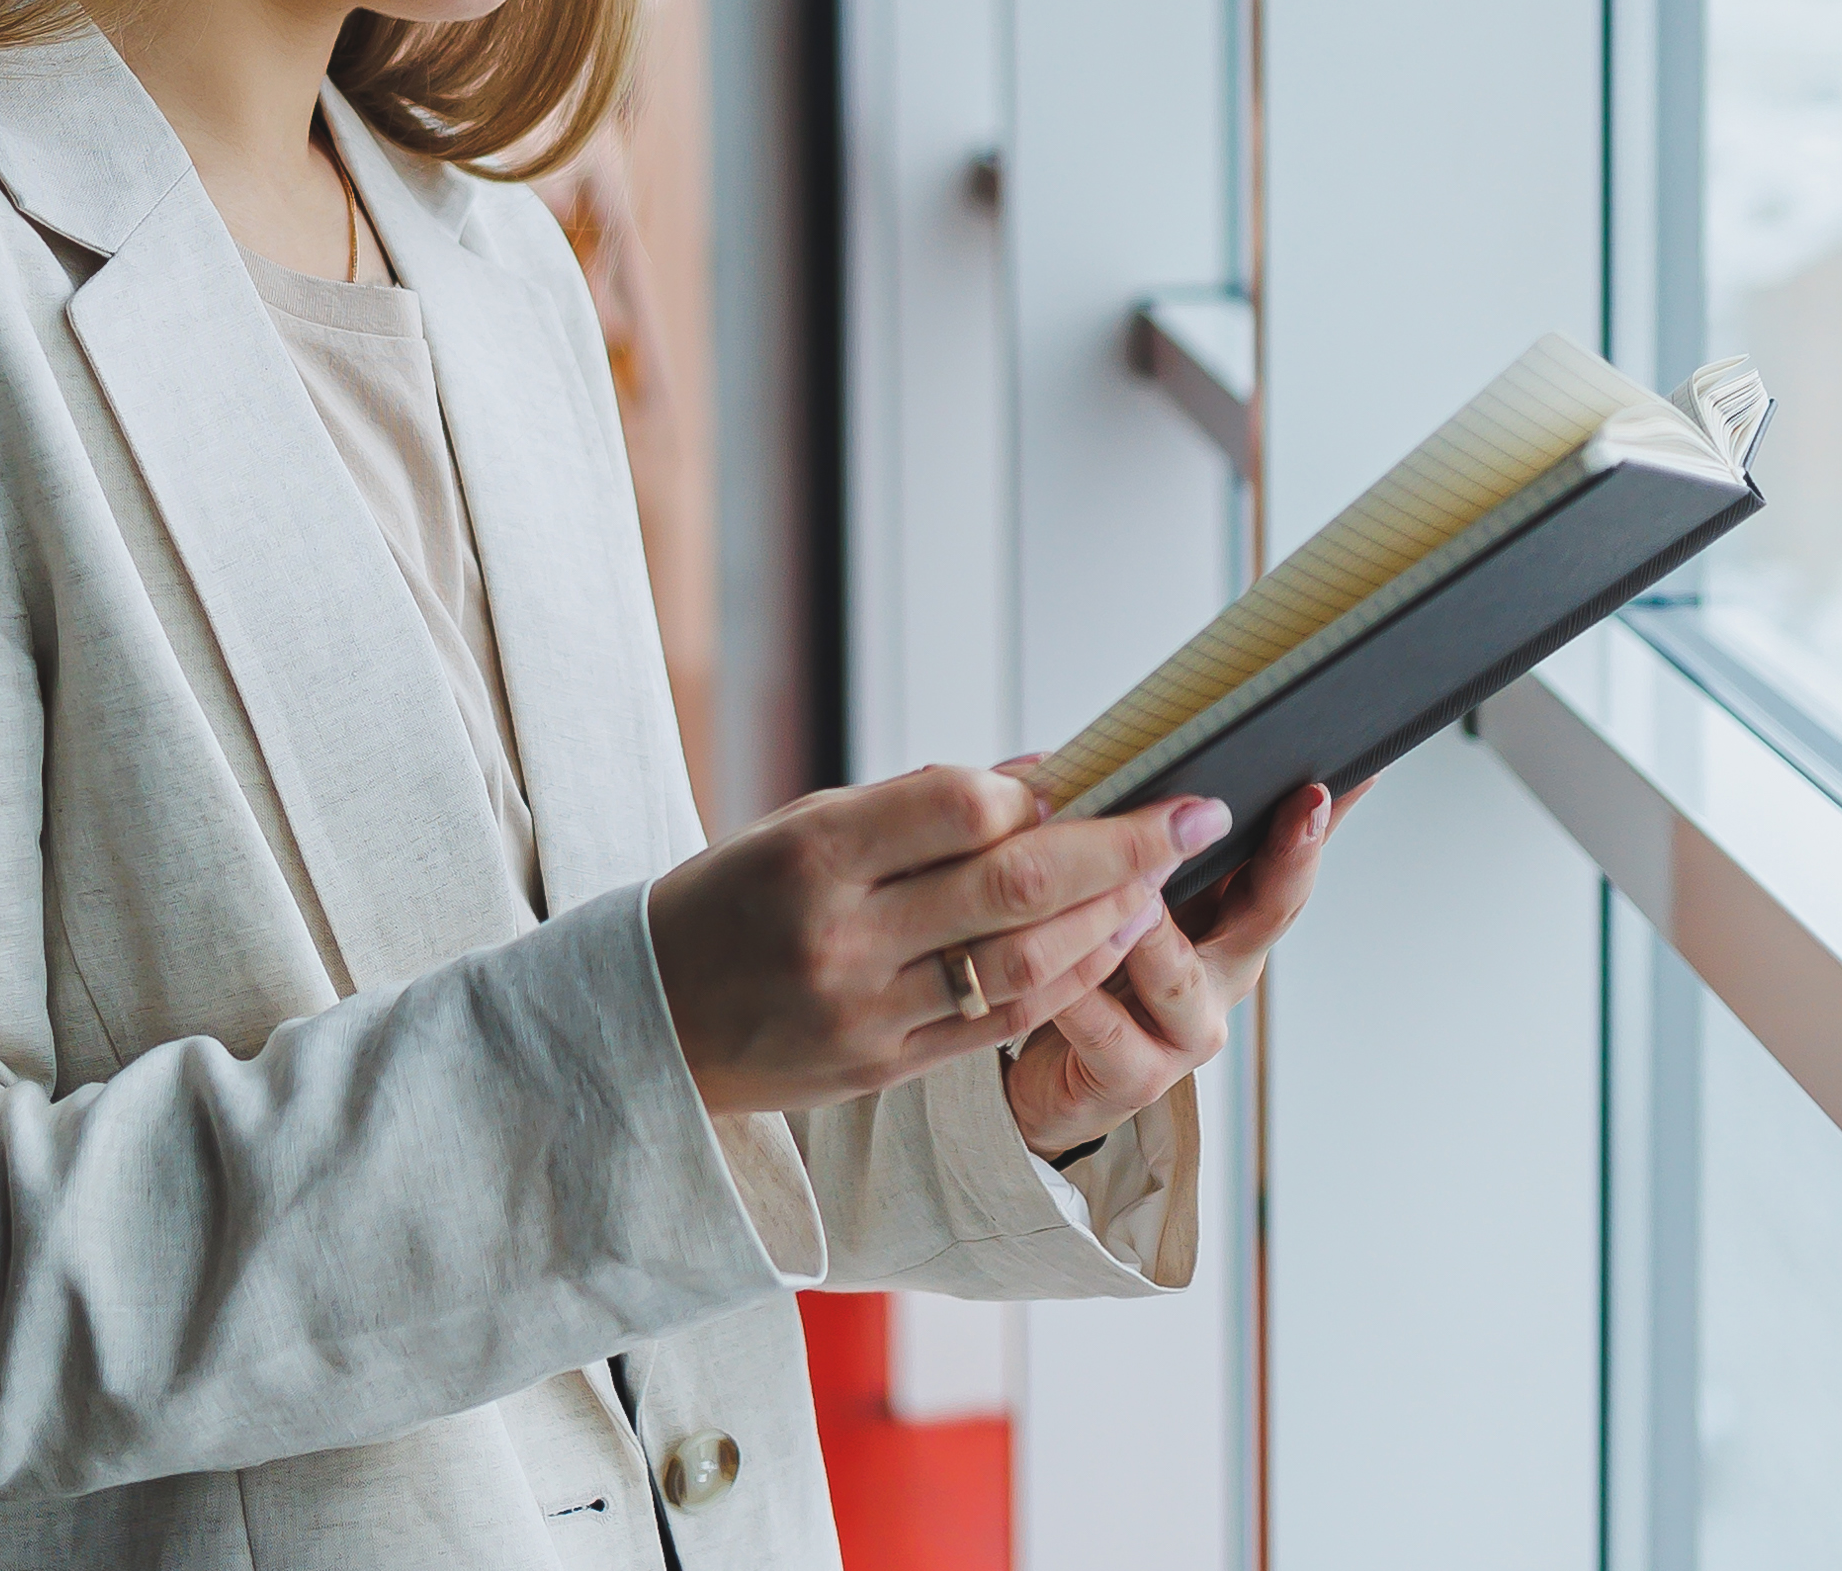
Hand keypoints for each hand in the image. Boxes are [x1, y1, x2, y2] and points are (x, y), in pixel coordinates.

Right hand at [647, 766, 1230, 1118]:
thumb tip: (1040, 776)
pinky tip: (1108, 942)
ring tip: (1161, 879)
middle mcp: (843, 934)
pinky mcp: (884, 1068)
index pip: (960, 808)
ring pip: (1023, 962)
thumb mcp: (800, 825)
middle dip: (1121, 846)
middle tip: (1192, 813)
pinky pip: (1000, 1024)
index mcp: (814, 853)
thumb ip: (917, 806)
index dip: (1041, 791)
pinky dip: (1067, 978)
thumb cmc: (732, 900)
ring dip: (1110, 917)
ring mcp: (866, 1011)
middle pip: (1013, 885)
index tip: (1102, 774)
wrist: (649, 1021)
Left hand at [1002, 780, 1360, 1160]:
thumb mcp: (1129, 885)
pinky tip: (1060, 976)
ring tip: (1144, 888)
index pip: (1284, 858)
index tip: (1338, 773)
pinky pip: (1107, 1029)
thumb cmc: (1095, 964)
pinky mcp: (1135, 1073)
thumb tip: (1157, 737)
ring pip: (1180, 974)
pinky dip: (1082, 999)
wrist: (1054, 1071)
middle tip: (1302, 805)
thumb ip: (1144, 827)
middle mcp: (1222, 972)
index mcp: (1227, 917)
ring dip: (1160, 929)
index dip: (1315, 821)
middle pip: (1270, 911)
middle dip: (1290, 856)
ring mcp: (1185, 1027)